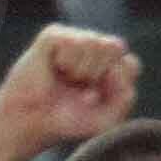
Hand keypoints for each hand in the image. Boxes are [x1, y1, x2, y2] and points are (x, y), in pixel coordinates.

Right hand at [0, 24, 141, 160]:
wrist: (31, 124)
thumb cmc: (66, 121)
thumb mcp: (107, 119)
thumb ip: (126, 95)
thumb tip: (115, 65)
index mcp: (111, 66)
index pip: (129, 64)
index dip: (113, 86)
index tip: (93, 101)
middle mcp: (94, 48)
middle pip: (116, 47)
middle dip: (97, 74)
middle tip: (78, 88)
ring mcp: (74, 39)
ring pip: (95, 42)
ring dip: (80, 70)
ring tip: (65, 79)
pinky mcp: (53, 35)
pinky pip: (73, 41)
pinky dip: (65, 61)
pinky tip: (55, 69)